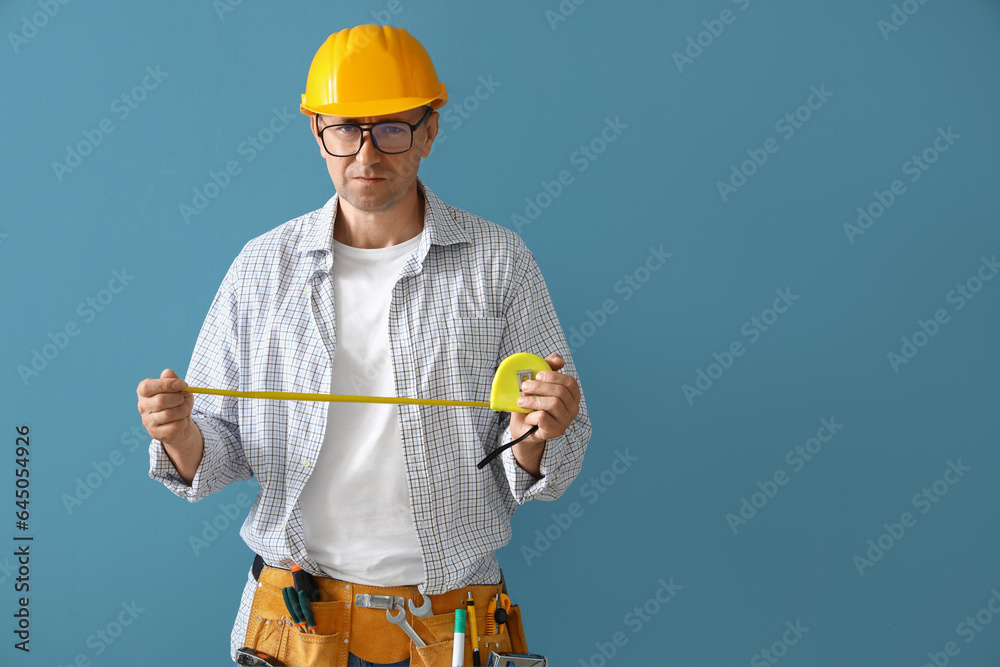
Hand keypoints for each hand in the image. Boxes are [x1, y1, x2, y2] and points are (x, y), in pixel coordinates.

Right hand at [137, 369, 196, 442]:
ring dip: (182, 411)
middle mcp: (142, 406)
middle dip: (178, 399)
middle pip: (160, 401)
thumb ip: (173, 379)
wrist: (182, 423)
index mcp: (144, 391)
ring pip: (168, 414)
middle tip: (182, 399)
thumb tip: (168, 372)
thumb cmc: (178, 402)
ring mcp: (147, 421)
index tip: (180, 384)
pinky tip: (181, 421)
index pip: (147, 387)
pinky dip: (183, 422)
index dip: (165, 384)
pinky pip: (174, 426)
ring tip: (183, 410)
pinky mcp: (155, 433)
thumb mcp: (179, 388)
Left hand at [509, 353, 580, 473]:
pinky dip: (532, 415)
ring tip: (521, 401)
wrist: (523, 427)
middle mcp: (572, 408)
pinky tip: (527, 416)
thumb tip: (559, 360)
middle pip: (560, 392)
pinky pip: (543, 417)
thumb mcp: (538, 383)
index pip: (569, 382)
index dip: (554, 376)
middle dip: (539, 387)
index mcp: (572, 395)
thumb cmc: (532, 403)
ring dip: (533, 400)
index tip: (538, 375)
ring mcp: (565, 421)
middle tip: (524, 386)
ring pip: (553, 404)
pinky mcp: (555, 431)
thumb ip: (548, 367)